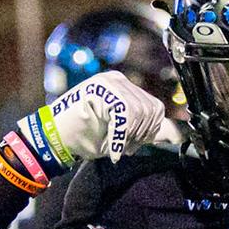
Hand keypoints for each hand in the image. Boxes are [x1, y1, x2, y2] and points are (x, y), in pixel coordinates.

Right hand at [31, 72, 164, 164]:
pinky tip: (112, 146)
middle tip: (123, 147)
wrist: (54, 139)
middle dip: (140, 134)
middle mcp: (118, 81)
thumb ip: (147, 131)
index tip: (133, 144)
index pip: (154, 107)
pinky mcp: (100, 88)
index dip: (149, 130)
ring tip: (115, 145)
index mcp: (125, 89)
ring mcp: (108, 82)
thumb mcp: (124, 135)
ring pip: (139, 111)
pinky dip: (121, 135)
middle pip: (150, 109)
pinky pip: (124, 113)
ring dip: (130, 135)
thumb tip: (174, 135)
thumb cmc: (85, 137)